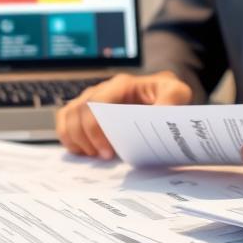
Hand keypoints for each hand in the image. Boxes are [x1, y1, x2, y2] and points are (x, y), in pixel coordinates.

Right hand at [56, 71, 192, 159]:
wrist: (162, 92)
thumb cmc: (167, 94)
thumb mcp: (177, 92)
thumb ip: (171, 100)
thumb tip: (158, 115)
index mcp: (121, 84)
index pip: (97, 104)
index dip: (97, 129)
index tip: (109, 152)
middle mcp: (102, 88)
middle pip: (79, 112)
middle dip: (88, 139)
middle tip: (105, 158)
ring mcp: (91, 97)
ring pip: (69, 116)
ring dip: (77, 139)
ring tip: (94, 155)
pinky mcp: (86, 108)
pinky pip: (66, 119)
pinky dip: (68, 136)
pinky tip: (82, 150)